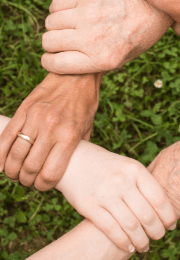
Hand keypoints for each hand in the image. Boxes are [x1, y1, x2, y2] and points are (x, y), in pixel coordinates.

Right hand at [0, 73, 100, 189]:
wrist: (76, 76)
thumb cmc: (85, 103)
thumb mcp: (88, 128)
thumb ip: (77, 148)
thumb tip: (69, 166)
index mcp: (70, 137)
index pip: (50, 173)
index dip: (44, 186)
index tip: (42, 185)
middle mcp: (51, 129)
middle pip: (30, 168)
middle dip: (26, 180)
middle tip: (28, 180)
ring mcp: (35, 119)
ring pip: (14, 155)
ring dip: (12, 170)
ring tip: (15, 172)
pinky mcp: (24, 110)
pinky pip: (5, 137)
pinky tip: (0, 163)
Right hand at [41, 0, 172, 73]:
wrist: (155, 6)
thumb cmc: (139, 35)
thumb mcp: (122, 59)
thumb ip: (95, 63)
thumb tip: (66, 64)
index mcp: (102, 59)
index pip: (55, 64)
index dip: (50, 62)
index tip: (53, 58)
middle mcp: (93, 39)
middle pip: (49, 42)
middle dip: (53, 44)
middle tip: (65, 41)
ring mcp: (89, 15)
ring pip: (50, 22)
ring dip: (56, 26)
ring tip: (70, 25)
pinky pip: (56, 4)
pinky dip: (58, 9)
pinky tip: (72, 11)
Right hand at [56, 141, 176, 252]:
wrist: (74, 160)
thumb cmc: (107, 166)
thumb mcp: (128, 166)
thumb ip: (143, 183)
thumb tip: (163, 208)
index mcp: (135, 169)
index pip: (159, 198)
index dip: (168, 215)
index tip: (171, 225)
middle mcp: (122, 181)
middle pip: (147, 215)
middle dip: (157, 231)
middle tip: (159, 237)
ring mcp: (106, 194)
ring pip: (131, 226)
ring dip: (142, 241)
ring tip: (145, 246)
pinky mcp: (89, 206)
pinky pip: (112, 230)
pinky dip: (123, 242)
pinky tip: (129, 247)